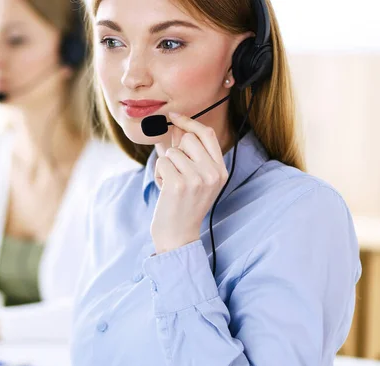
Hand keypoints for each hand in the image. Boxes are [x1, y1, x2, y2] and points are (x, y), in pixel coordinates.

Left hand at [151, 112, 228, 253]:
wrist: (178, 236)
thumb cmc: (183, 206)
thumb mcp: (195, 179)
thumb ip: (189, 153)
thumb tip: (178, 127)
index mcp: (221, 171)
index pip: (207, 134)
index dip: (190, 122)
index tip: (174, 116)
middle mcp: (213, 173)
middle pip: (188, 138)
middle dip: (176, 151)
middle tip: (176, 172)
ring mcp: (197, 178)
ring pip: (172, 151)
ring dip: (166, 166)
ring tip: (171, 185)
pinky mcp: (179, 184)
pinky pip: (162, 161)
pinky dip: (158, 174)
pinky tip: (165, 190)